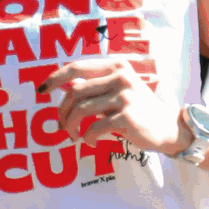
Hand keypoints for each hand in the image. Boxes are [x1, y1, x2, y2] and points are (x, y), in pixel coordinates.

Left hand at [43, 57, 188, 156]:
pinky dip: (87, 137)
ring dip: (72, 126)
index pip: (78, 67)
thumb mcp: (120, 89)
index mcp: (116, 66)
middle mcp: (121, 77)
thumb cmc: (138, 109)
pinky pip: (94, 128)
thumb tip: (64, 89)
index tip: (41, 90)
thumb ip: (96, 86)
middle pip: (75, 91)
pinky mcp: (127, 117)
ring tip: (74, 136)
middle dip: (62, 111)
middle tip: (62, 126)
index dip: (55, 77)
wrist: (167, 127)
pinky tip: (90, 142)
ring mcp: (125, 96)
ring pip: (81, 110)